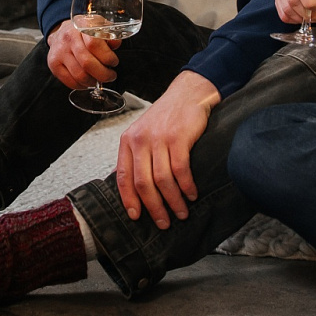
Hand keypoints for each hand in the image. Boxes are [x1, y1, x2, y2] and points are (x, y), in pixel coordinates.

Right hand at [46, 19, 118, 89]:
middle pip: (87, 63)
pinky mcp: (53, 64)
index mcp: (81, 27)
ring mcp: (59, 52)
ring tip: (98, 79)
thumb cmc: (83, 31)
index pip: (94, 44)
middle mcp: (68, 39)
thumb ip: (109, 34)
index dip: (107, 57)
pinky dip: (81, 85)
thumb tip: (116, 44)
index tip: (113, 62)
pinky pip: (69, 81)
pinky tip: (87, 81)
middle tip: (110, 76)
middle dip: (103, 74)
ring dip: (93, 81)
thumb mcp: (98, 26)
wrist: (61, 31)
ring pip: (79, 75)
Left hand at [115, 72, 219, 228]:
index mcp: (128, 141)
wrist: (187, 93)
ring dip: (173, 201)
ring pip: (162, 180)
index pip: (123, 177)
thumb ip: (136, 156)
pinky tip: (192, 194)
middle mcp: (140, 140)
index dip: (129, 200)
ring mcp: (159, 138)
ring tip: (181, 213)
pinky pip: (180, 170)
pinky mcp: (178, 137)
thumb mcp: (144, 133)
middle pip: (143, 183)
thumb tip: (130, 186)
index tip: (136, 217)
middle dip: (154, 207)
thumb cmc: (167, 117)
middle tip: (163, 223)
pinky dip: (186, 186)